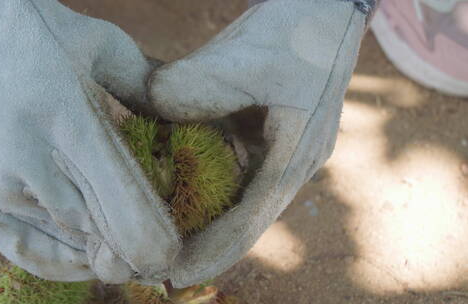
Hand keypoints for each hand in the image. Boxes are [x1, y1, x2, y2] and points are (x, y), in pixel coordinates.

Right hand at [0, 0, 179, 282]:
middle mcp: (28, 157)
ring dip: (102, 256)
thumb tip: (189, 115)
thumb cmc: (42, 37)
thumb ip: (146, 87)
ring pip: (67, 245)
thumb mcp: (103, 45)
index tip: (171, 249)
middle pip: (97, 234)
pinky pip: (27, 253)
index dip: (151, 239)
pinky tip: (86, 261)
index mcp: (67, 116)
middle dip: (134, 251)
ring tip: (125, 252)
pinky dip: (63, 265)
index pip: (120, 202)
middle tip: (160, 256)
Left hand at [149, 0, 368, 286]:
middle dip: (203, 246)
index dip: (211, 252)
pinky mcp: (271, 136)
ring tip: (163, 241)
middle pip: (244, 220)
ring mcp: (283, 151)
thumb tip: (145, 109)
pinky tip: (179, 193)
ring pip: (240, 199)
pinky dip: (208, 187)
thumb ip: (191, 87)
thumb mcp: (241, 56)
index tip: (173, 276)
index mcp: (295, 154)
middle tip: (157, 270)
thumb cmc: (296, 28)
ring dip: (205, 220)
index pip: (249, 221)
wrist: (326, 6)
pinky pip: (238, 172)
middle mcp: (292, 163)